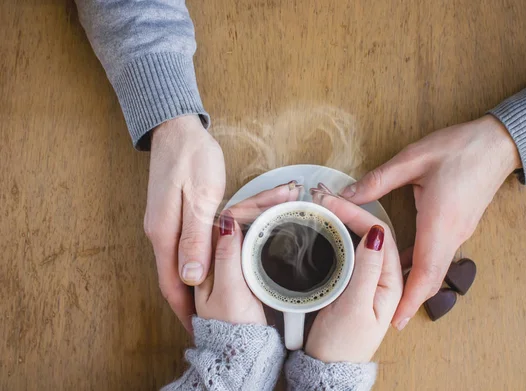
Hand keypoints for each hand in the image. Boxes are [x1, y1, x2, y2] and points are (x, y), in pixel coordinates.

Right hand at [144, 115, 225, 332]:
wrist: (177, 128)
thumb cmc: (192, 158)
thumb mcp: (200, 198)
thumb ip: (195, 238)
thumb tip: (190, 278)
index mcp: (164, 233)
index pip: (171, 283)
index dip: (184, 309)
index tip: (196, 329)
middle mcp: (159, 232)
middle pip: (172, 277)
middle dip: (188, 302)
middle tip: (206, 320)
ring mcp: (163, 223)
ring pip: (176, 263)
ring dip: (191, 283)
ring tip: (208, 301)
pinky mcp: (170, 213)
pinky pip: (180, 247)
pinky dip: (192, 262)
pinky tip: (205, 267)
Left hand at [195, 182, 303, 323]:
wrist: (241, 351)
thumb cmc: (231, 327)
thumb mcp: (228, 292)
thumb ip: (226, 257)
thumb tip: (227, 223)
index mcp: (203, 258)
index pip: (227, 218)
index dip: (253, 203)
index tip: (275, 194)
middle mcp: (212, 256)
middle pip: (239, 218)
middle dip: (264, 201)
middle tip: (290, 191)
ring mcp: (227, 260)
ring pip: (247, 224)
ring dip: (267, 209)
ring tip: (289, 196)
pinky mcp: (239, 267)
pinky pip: (253, 236)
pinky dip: (268, 224)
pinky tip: (281, 217)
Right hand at [305, 193, 402, 362]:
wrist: (327, 367)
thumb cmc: (342, 344)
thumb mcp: (354, 305)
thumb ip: (366, 270)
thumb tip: (375, 233)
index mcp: (391, 283)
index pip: (378, 236)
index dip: (356, 215)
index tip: (333, 202)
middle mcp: (384, 278)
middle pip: (371, 235)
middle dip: (350, 213)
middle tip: (324, 199)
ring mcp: (368, 280)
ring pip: (361, 241)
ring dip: (344, 222)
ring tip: (325, 207)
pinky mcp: (354, 283)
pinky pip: (351, 252)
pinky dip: (340, 236)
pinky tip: (328, 228)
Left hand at [339, 115, 520, 329]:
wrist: (499, 143)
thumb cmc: (460, 148)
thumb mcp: (413, 159)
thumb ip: (378, 180)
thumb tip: (347, 195)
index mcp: (439, 223)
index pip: (425, 273)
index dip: (411, 300)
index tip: (397, 321)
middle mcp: (453, 235)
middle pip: (432, 278)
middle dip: (412, 299)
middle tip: (391, 315)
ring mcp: (460, 231)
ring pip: (437, 267)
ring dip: (417, 282)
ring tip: (392, 290)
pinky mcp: (461, 225)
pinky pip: (441, 253)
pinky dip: (424, 264)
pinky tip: (405, 258)